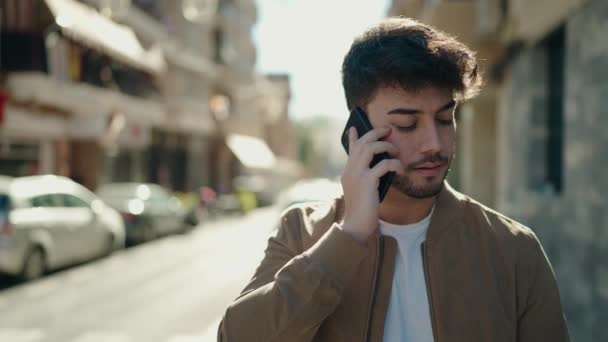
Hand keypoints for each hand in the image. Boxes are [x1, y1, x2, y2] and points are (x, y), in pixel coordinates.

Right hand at [340, 126, 403, 242]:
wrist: (356, 225)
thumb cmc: (362, 211)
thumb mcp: (360, 191)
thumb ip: (365, 177)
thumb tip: (378, 168)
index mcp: (348, 172)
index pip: (350, 149)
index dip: (353, 137)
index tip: (354, 127)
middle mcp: (350, 170)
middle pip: (362, 142)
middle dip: (375, 133)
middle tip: (388, 130)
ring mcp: (357, 174)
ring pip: (370, 148)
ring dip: (386, 145)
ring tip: (396, 150)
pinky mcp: (367, 181)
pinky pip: (383, 164)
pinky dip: (395, 164)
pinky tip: (401, 169)